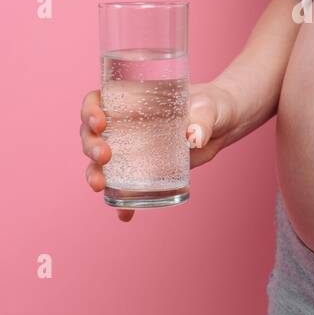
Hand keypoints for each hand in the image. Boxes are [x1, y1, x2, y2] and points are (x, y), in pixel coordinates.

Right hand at [80, 83, 240, 221]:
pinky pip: (127, 189)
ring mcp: (132, 150)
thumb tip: (196, 138)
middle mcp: (125, 125)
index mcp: (131, 100)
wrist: (223, 124)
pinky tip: (124, 215)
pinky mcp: (146, 171)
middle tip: (104, 156)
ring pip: (100, 163)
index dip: (90, 111)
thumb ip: (202, 118)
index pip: (96, 101)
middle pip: (92, 134)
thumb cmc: (211, 105)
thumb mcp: (208, 107)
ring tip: (99, 186)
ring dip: (94, 174)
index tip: (100, 122)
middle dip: (91, 146)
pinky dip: (123, 203)